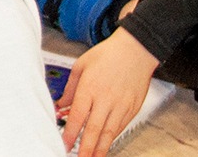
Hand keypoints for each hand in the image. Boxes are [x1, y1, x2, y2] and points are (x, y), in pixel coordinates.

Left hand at [59, 27, 159, 156]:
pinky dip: (112, 137)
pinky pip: (121, 127)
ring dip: (100, 148)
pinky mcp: (133, 108)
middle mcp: (106, 99)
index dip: (69, 134)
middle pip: (94, 130)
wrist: (136, 50)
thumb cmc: (107, 54)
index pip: (77, 117)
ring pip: (109, 133)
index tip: (64, 145)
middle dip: (86, 149)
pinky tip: (106, 144)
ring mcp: (121, 105)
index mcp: (89, 88)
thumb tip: (62, 106)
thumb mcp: (81, 66)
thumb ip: (70, 89)